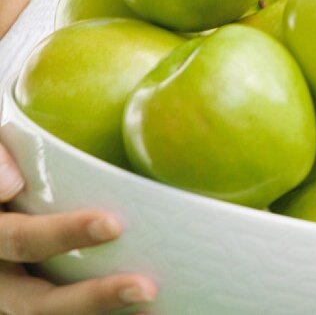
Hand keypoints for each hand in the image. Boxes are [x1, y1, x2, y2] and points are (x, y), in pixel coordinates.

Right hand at [0, 143, 157, 313]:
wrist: (6, 193)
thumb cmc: (6, 167)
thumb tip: (14, 181)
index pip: (22, 240)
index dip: (65, 235)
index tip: (112, 224)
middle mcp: (0, 277)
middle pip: (37, 302)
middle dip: (93, 297)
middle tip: (144, 287)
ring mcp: (16, 296)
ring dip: (101, 313)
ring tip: (149, 302)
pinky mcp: (39, 300)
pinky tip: (145, 313)